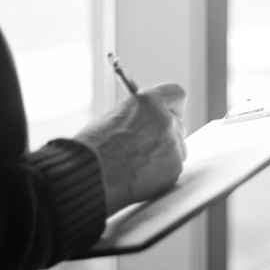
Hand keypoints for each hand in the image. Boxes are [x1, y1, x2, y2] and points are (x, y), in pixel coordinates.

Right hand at [75, 82, 186, 214]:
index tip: (168, 113)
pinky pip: (173, 167)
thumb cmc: (95, 147)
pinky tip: (140, 174)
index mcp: (149, 102)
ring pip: (178, 149)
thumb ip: (140, 117)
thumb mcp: (116, 116)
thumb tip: (150, 124)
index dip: (171, 106)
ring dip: (164, 154)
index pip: (176, 95)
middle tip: (146, 146)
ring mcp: (172, 145)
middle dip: (166, 134)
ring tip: (137, 163)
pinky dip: (161, 172)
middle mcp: (165, 121)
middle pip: (178, 125)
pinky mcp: (174, 167)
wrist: (92, 174)